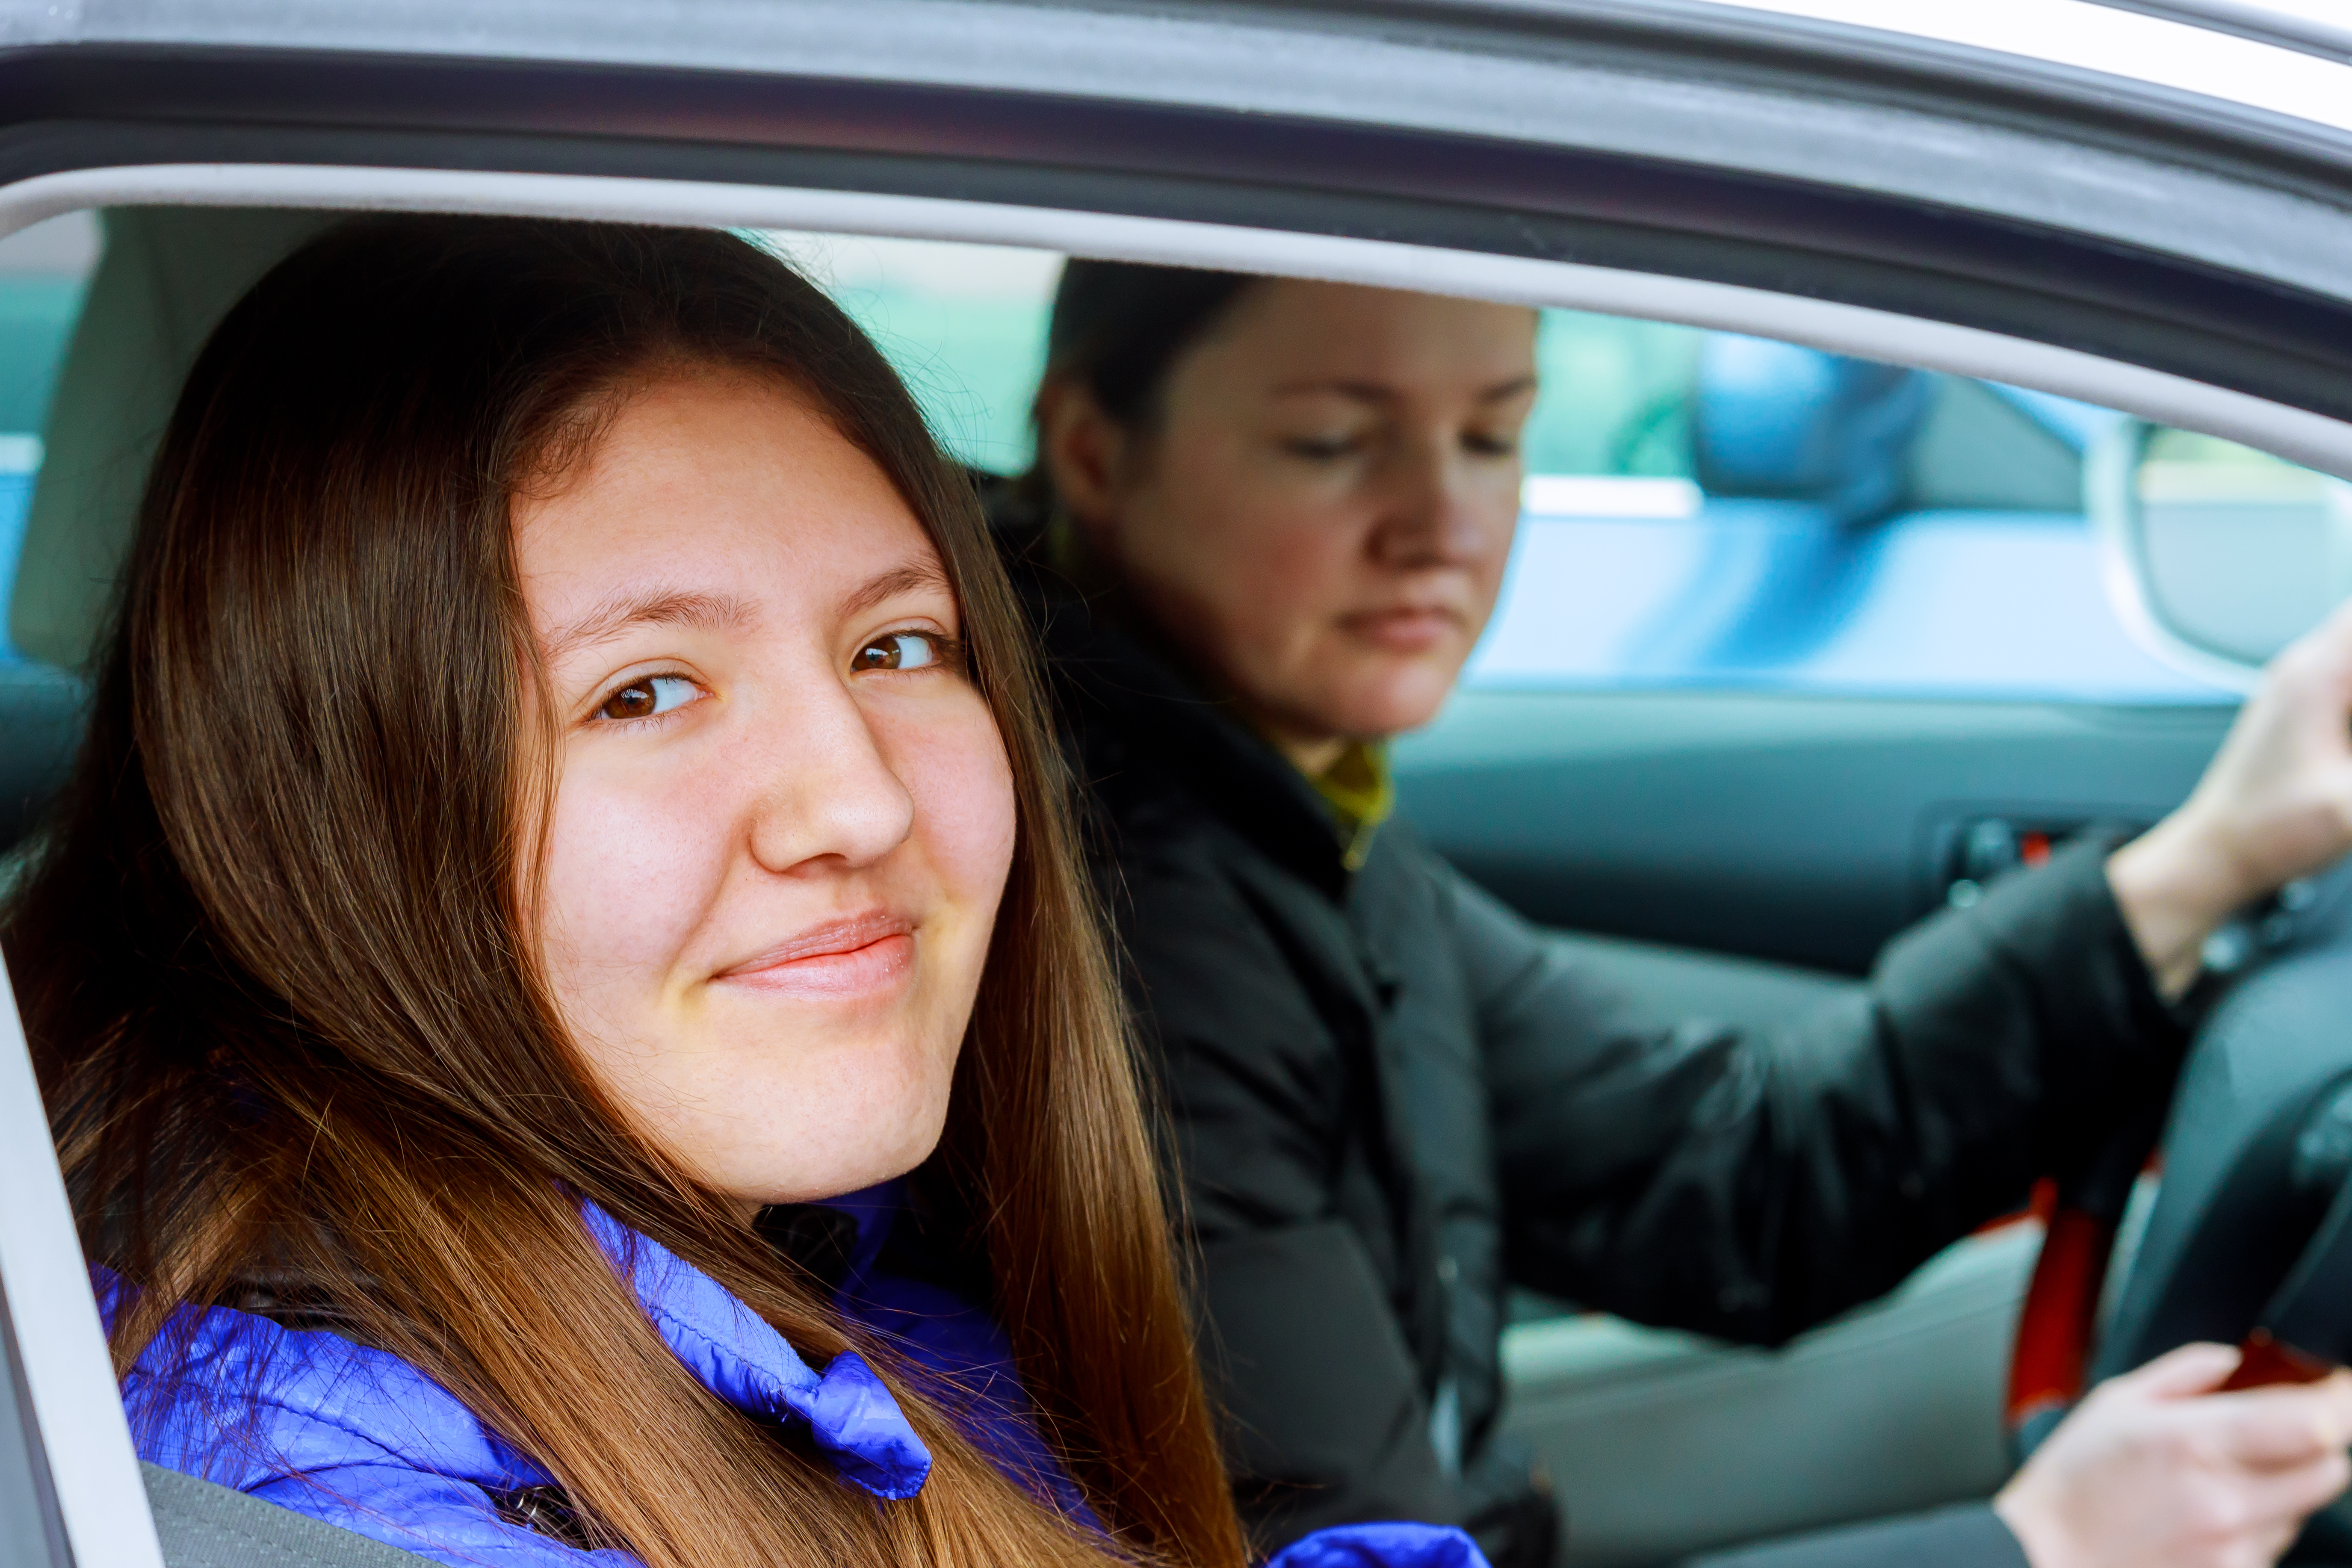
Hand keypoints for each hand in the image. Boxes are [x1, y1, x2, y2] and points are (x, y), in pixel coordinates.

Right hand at [1995, 1343, 2351, 1567]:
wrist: (2047, 1558)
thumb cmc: (2073, 1482)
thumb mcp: (2116, 1402)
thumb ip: (2185, 1372)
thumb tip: (2234, 1358)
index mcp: (2194, 1441)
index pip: (2313, 1423)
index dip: (2339, 1399)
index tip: (2336, 1385)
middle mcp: (2225, 1499)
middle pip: (2329, 1468)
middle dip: (2316, 1443)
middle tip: (2282, 1430)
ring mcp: (2234, 1547)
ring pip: (2304, 1508)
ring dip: (2285, 1485)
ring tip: (2222, 1478)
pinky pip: (2275, 1543)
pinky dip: (2259, 1522)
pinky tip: (2209, 1513)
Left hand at [2109, 597, 2351, 997]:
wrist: (2214, 855)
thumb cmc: (2264, 832)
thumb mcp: (2349, 809)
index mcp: (2314, 675)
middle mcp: (2304, 672)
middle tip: (2350, 737)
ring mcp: (2302, 691)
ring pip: (2349, 656)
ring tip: (2345, 750)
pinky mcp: (2305, 716)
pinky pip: (2345, 684)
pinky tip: (2347, 747)